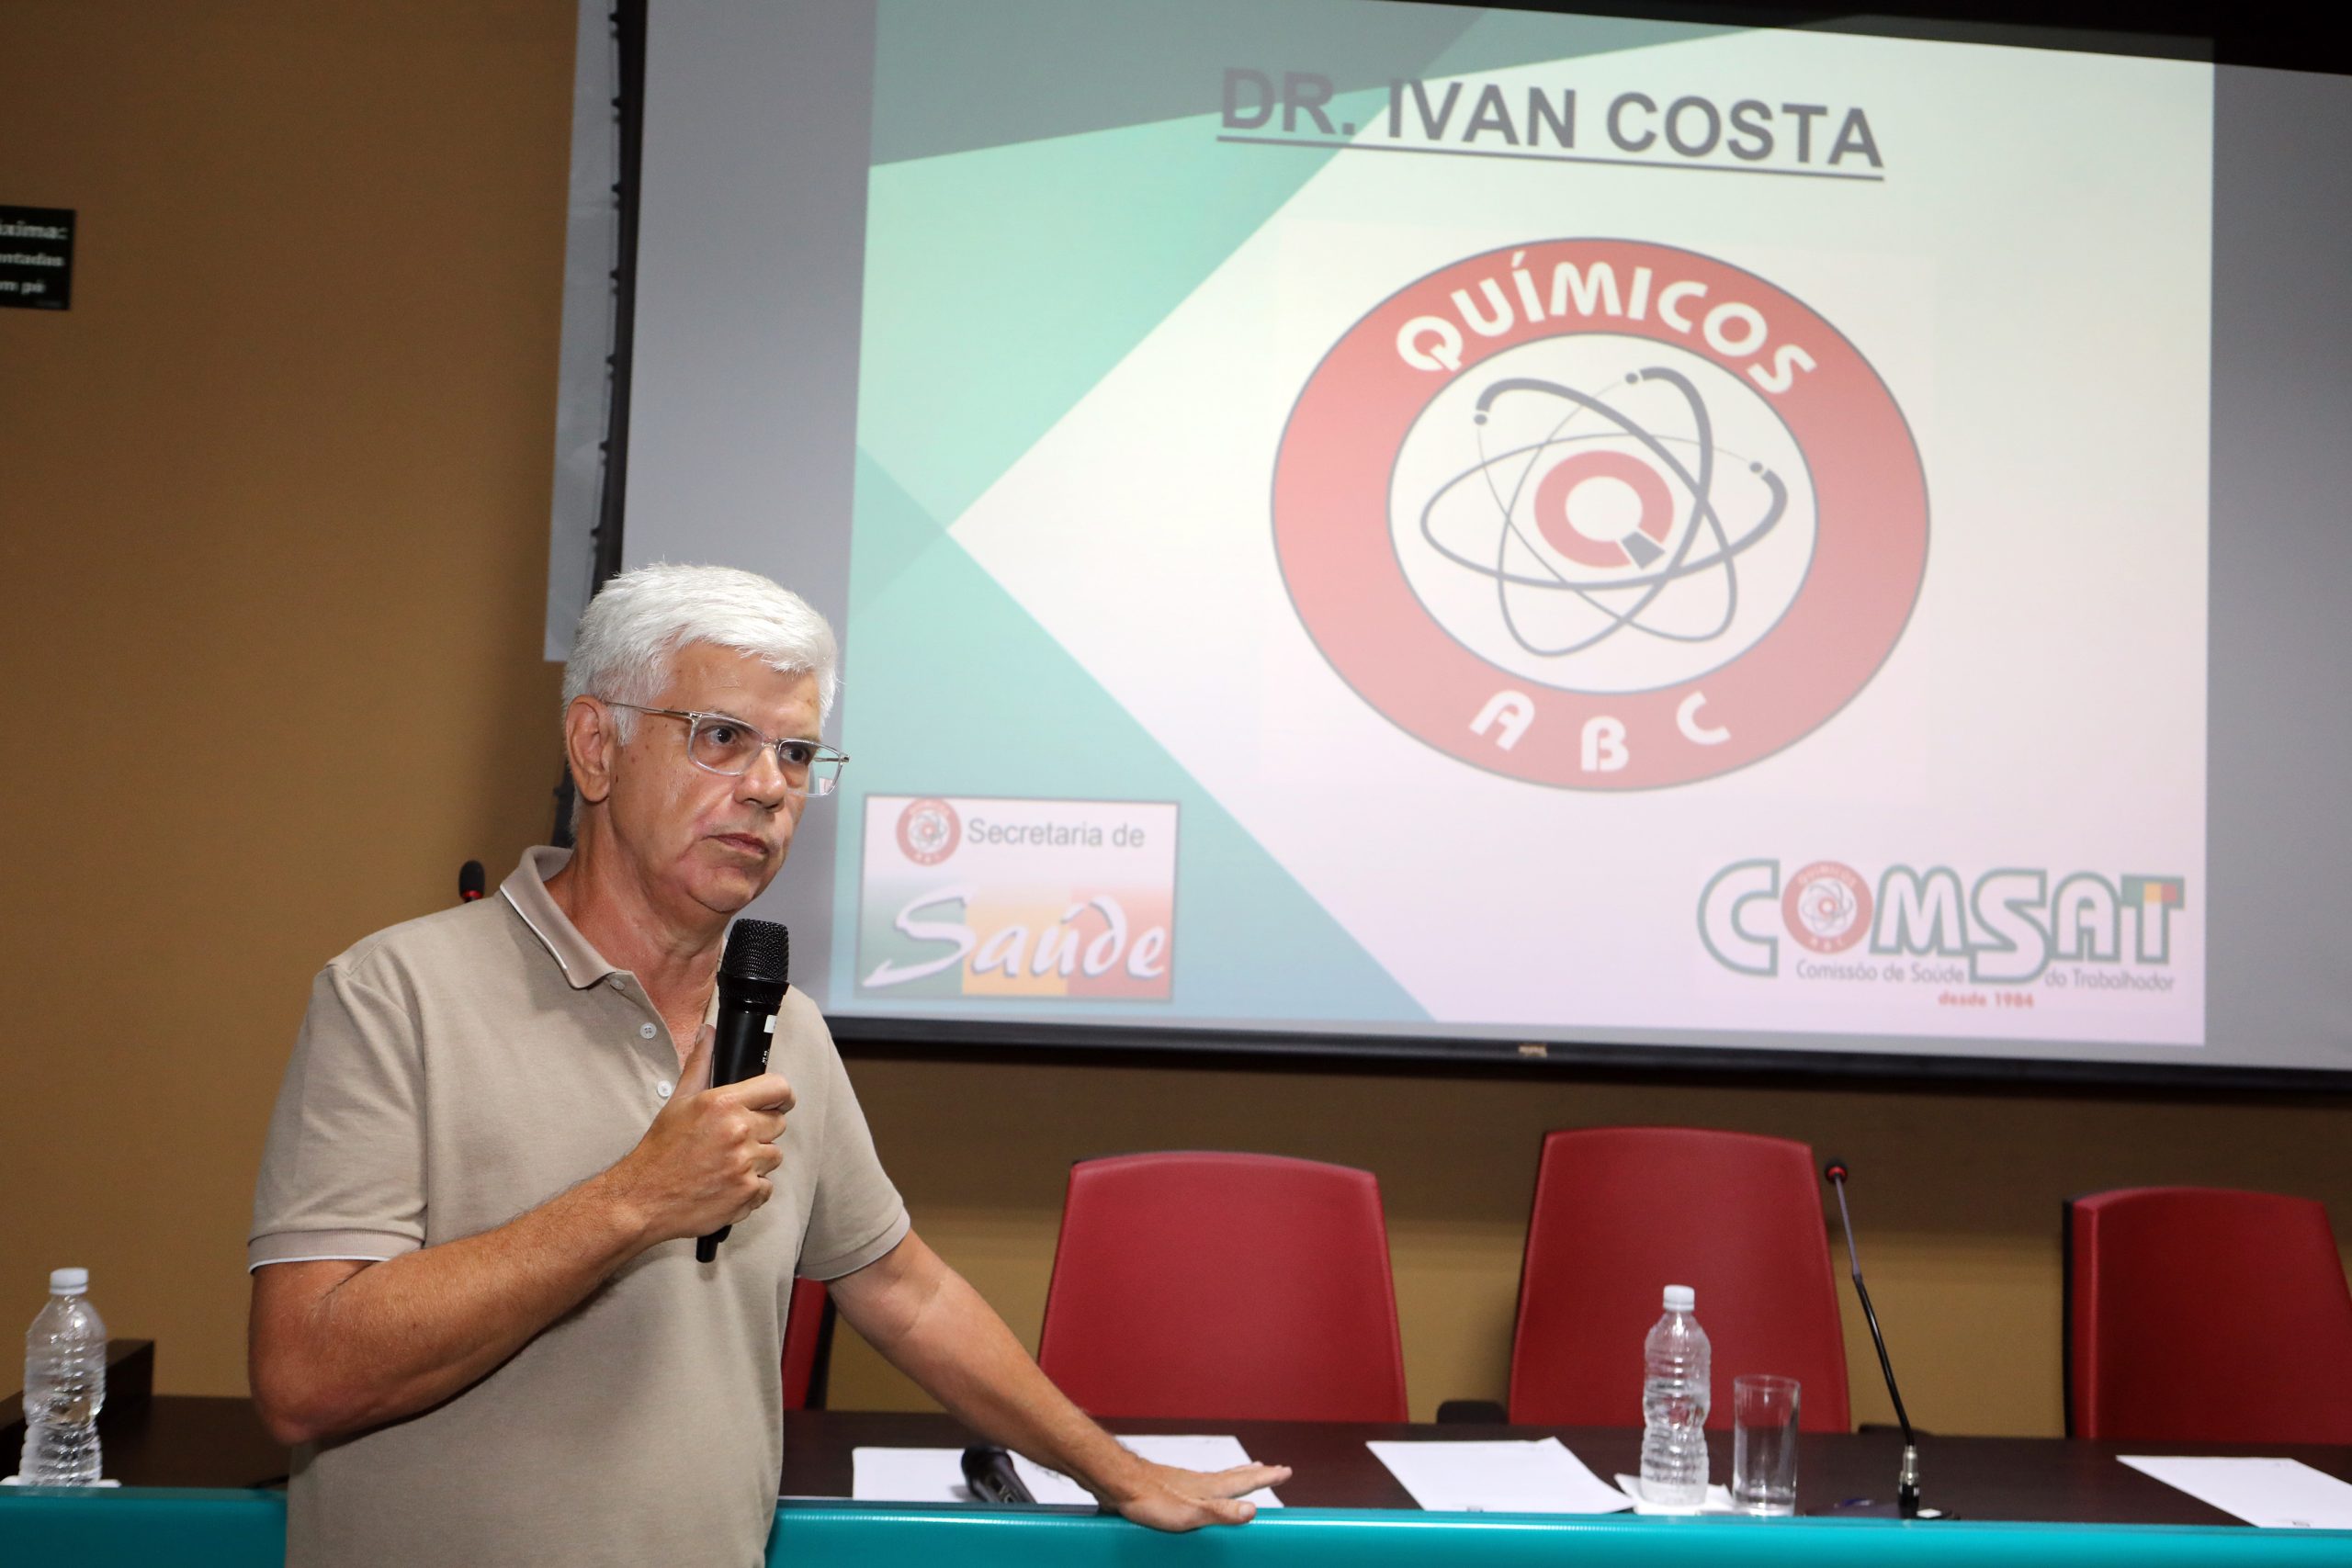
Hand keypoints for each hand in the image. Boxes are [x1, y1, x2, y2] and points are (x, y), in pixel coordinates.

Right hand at [601, 1026, 796, 1243]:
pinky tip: (727, 1185)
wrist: (643, 1198)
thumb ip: (700, 1064)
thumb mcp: (679, 1101)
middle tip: (734, 1139)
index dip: (781, 1095)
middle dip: (761, 1130)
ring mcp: (745, 1164)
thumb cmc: (660, 1151)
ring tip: (726, 1163)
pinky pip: (767, 1187)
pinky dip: (752, 1189)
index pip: (778, 1088)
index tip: (778, 1102)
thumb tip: (708, 1033)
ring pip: (774, 1156)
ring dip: (757, 1161)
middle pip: (779, 1123)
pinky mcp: (747, 1194)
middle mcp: (739, 1131)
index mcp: (724, 1103)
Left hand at [1096, 1457, 1292, 1531]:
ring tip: (1248, 1471)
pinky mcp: (1171, 1487)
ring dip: (1237, 1475)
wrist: (1119, 1482)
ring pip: (1219, 1478)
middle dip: (1257, 1474)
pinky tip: (1203, 1487)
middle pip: (1235, 1477)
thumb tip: (1253, 1511)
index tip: (1286, 1471)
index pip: (1245, 1483)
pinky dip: (1214, 1482)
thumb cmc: (1151, 1500)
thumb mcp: (1189, 1513)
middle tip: (1274, 1468)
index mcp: (1209, 1489)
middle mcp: (1201, 1482)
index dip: (1266, 1479)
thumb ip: (1220, 1513)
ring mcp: (1186, 1482)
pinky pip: (1201, 1483)